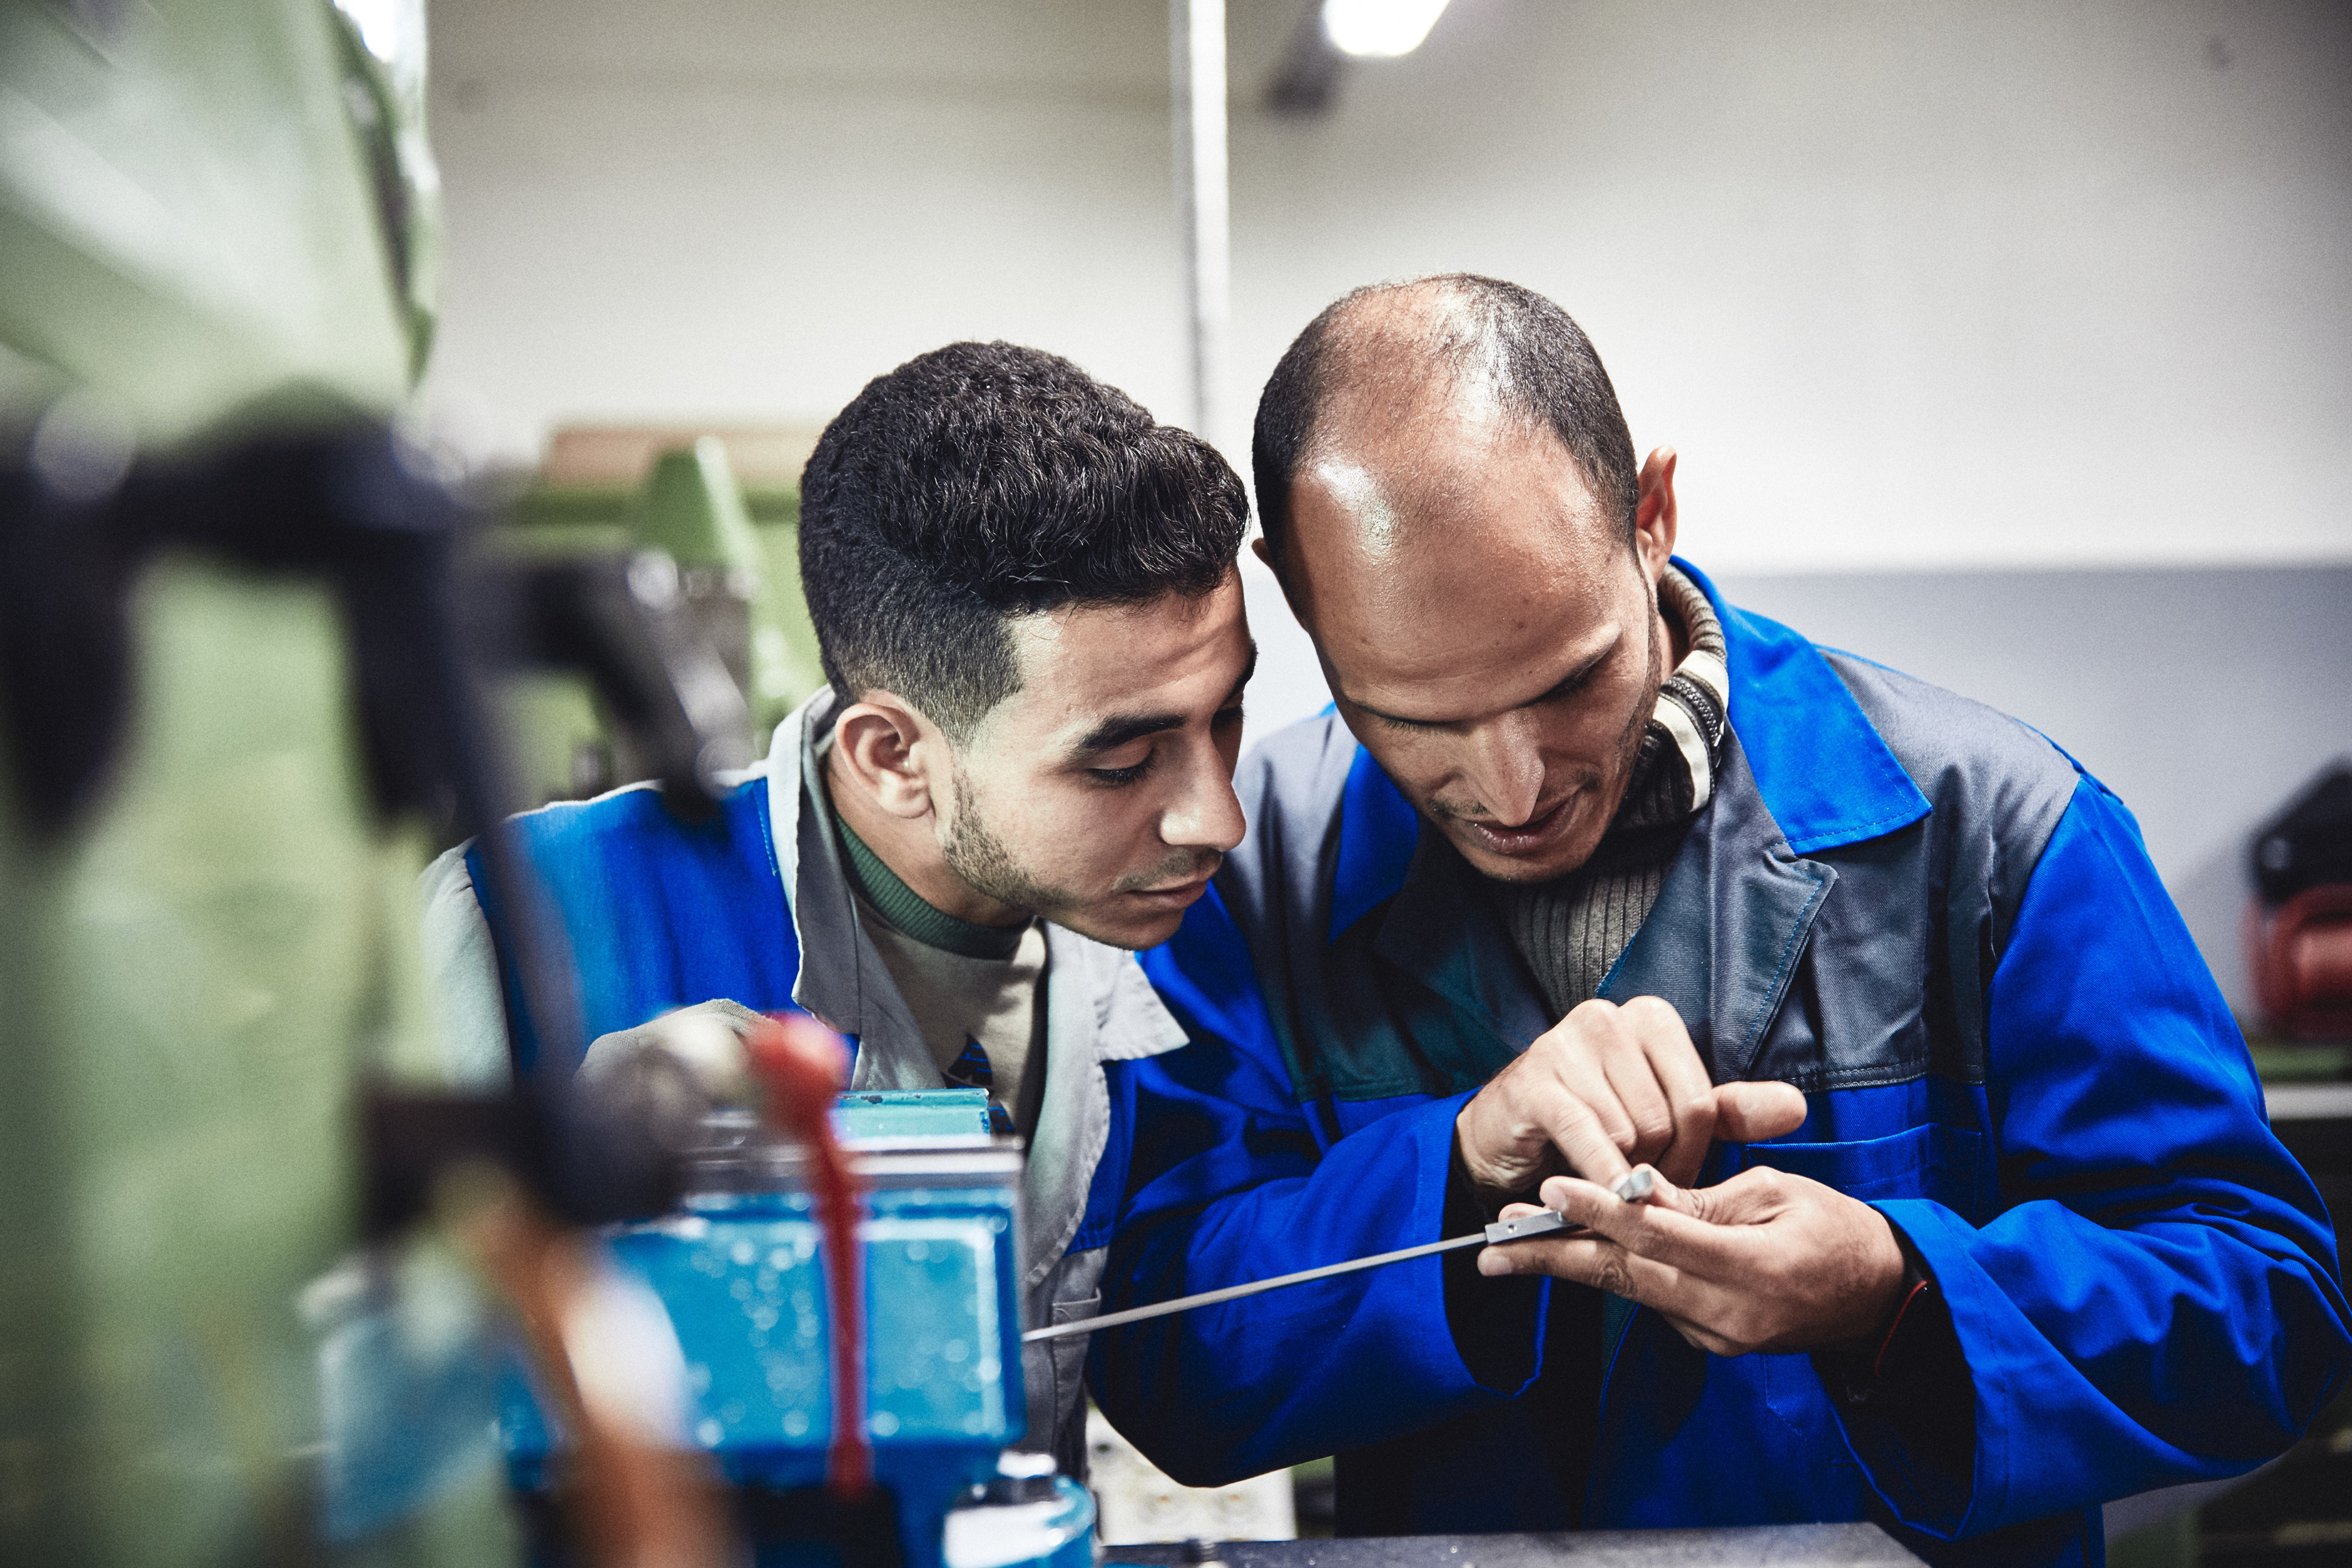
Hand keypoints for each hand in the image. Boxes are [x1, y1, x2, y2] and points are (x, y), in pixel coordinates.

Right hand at [1453, 996, 1806, 1199]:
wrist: (1508, 1141)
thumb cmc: (1594, 1128)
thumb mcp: (1667, 1119)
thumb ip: (1728, 1112)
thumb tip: (1796, 1107)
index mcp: (1649, 1019)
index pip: (1701, 1102)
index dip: (1692, 1154)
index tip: (1669, 1171)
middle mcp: (1609, 1019)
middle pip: (1666, 1119)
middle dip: (1654, 1166)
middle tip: (1629, 1178)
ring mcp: (1566, 1043)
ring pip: (1629, 1132)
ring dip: (1619, 1173)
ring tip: (1601, 1175)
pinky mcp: (1534, 1080)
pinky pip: (1588, 1136)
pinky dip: (1596, 1174)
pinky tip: (1591, 1192)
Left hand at [1476, 1163, 1908, 1355]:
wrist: (1881, 1298)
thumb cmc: (1835, 1229)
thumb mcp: (1776, 1192)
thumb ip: (1703, 1200)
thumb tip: (1638, 1190)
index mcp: (1754, 1266)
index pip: (1660, 1235)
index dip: (1602, 1211)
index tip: (1551, 1191)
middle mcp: (1730, 1312)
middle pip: (1627, 1277)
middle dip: (1555, 1256)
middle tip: (1493, 1242)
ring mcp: (1719, 1336)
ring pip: (1633, 1293)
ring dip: (1573, 1266)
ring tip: (1514, 1243)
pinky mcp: (1713, 1345)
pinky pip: (1656, 1304)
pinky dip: (1618, 1277)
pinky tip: (1579, 1252)